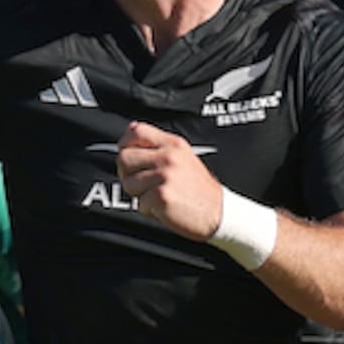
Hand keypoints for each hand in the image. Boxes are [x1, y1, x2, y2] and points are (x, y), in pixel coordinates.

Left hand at [116, 121, 223, 240]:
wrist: (220, 212)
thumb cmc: (199, 189)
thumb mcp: (183, 157)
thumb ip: (159, 147)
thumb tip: (129, 136)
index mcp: (173, 144)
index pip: (136, 131)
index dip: (126, 145)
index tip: (131, 159)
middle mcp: (168, 157)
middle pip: (124, 158)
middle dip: (128, 174)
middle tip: (143, 184)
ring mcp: (164, 176)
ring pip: (128, 183)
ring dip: (139, 195)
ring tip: (158, 196)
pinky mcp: (162, 196)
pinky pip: (139, 204)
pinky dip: (149, 210)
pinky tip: (164, 208)